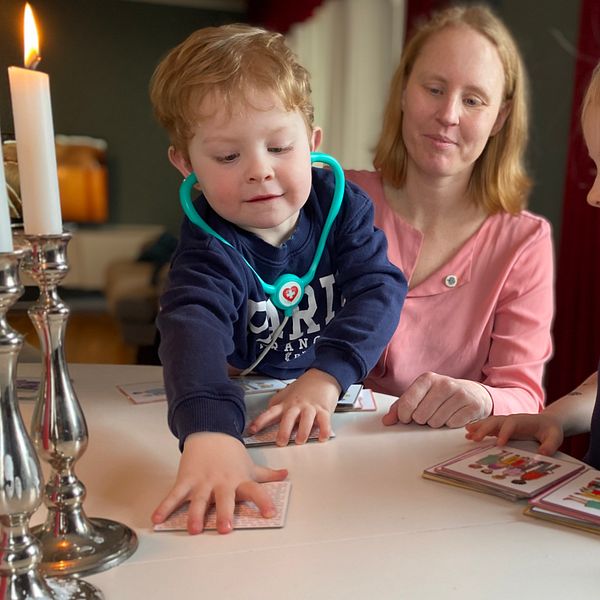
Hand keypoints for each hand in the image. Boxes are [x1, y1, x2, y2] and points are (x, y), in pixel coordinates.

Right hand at [151, 432, 287, 534]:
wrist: (210, 431)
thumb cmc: (231, 453)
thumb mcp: (250, 464)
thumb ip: (267, 474)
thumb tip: (286, 474)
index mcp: (239, 479)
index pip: (255, 491)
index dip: (263, 501)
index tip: (270, 513)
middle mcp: (222, 482)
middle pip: (224, 499)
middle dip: (224, 513)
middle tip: (225, 528)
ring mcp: (203, 481)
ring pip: (198, 500)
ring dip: (195, 515)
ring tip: (193, 529)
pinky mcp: (186, 480)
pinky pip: (175, 495)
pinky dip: (165, 507)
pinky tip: (157, 519)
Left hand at [247, 368, 339, 445]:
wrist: (322, 376)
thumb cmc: (304, 388)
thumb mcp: (286, 395)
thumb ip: (277, 405)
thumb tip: (264, 418)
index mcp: (285, 404)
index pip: (270, 413)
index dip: (260, 421)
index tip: (251, 430)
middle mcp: (296, 406)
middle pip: (288, 417)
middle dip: (284, 430)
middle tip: (281, 442)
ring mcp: (310, 407)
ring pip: (306, 419)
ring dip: (303, 431)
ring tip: (300, 440)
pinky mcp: (323, 409)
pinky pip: (324, 420)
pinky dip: (324, 430)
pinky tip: (322, 437)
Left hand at [382, 372, 492, 427]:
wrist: (474, 393)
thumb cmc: (441, 396)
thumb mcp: (421, 396)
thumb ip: (401, 407)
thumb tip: (387, 421)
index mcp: (427, 379)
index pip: (407, 402)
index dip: (403, 415)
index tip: (406, 418)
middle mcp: (444, 383)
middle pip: (420, 416)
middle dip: (422, 420)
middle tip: (429, 413)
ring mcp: (460, 394)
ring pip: (436, 422)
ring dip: (436, 423)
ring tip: (442, 414)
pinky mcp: (473, 405)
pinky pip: (452, 425)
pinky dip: (451, 425)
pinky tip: (454, 416)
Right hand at [465, 413, 564, 454]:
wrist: (547, 423)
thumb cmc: (550, 429)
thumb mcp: (555, 437)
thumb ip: (550, 445)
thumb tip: (542, 454)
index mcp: (523, 421)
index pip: (511, 424)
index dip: (504, 433)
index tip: (499, 444)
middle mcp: (511, 420)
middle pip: (495, 421)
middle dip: (484, 428)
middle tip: (475, 438)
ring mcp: (505, 423)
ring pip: (489, 423)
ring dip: (478, 427)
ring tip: (468, 434)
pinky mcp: (502, 428)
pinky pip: (488, 428)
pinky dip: (479, 430)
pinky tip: (469, 434)